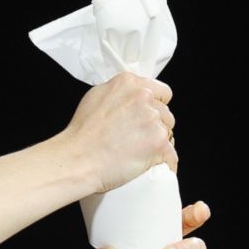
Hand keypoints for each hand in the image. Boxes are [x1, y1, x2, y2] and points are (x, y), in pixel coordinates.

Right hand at [63, 71, 178, 193]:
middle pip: (165, 113)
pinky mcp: (159, 142)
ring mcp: (153, 120)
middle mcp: (144, 97)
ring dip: (158, 143)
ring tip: (138, 153)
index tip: (145, 118)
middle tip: (136, 139)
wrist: (77, 159)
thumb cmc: (80, 134)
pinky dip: (163, 162)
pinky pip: (171, 155)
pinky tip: (150, 166)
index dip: (154, 106)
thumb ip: (118, 93)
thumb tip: (130, 98)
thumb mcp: (95, 97)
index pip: (161, 92)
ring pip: (168, 133)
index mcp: (129, 83)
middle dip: (155, 125)